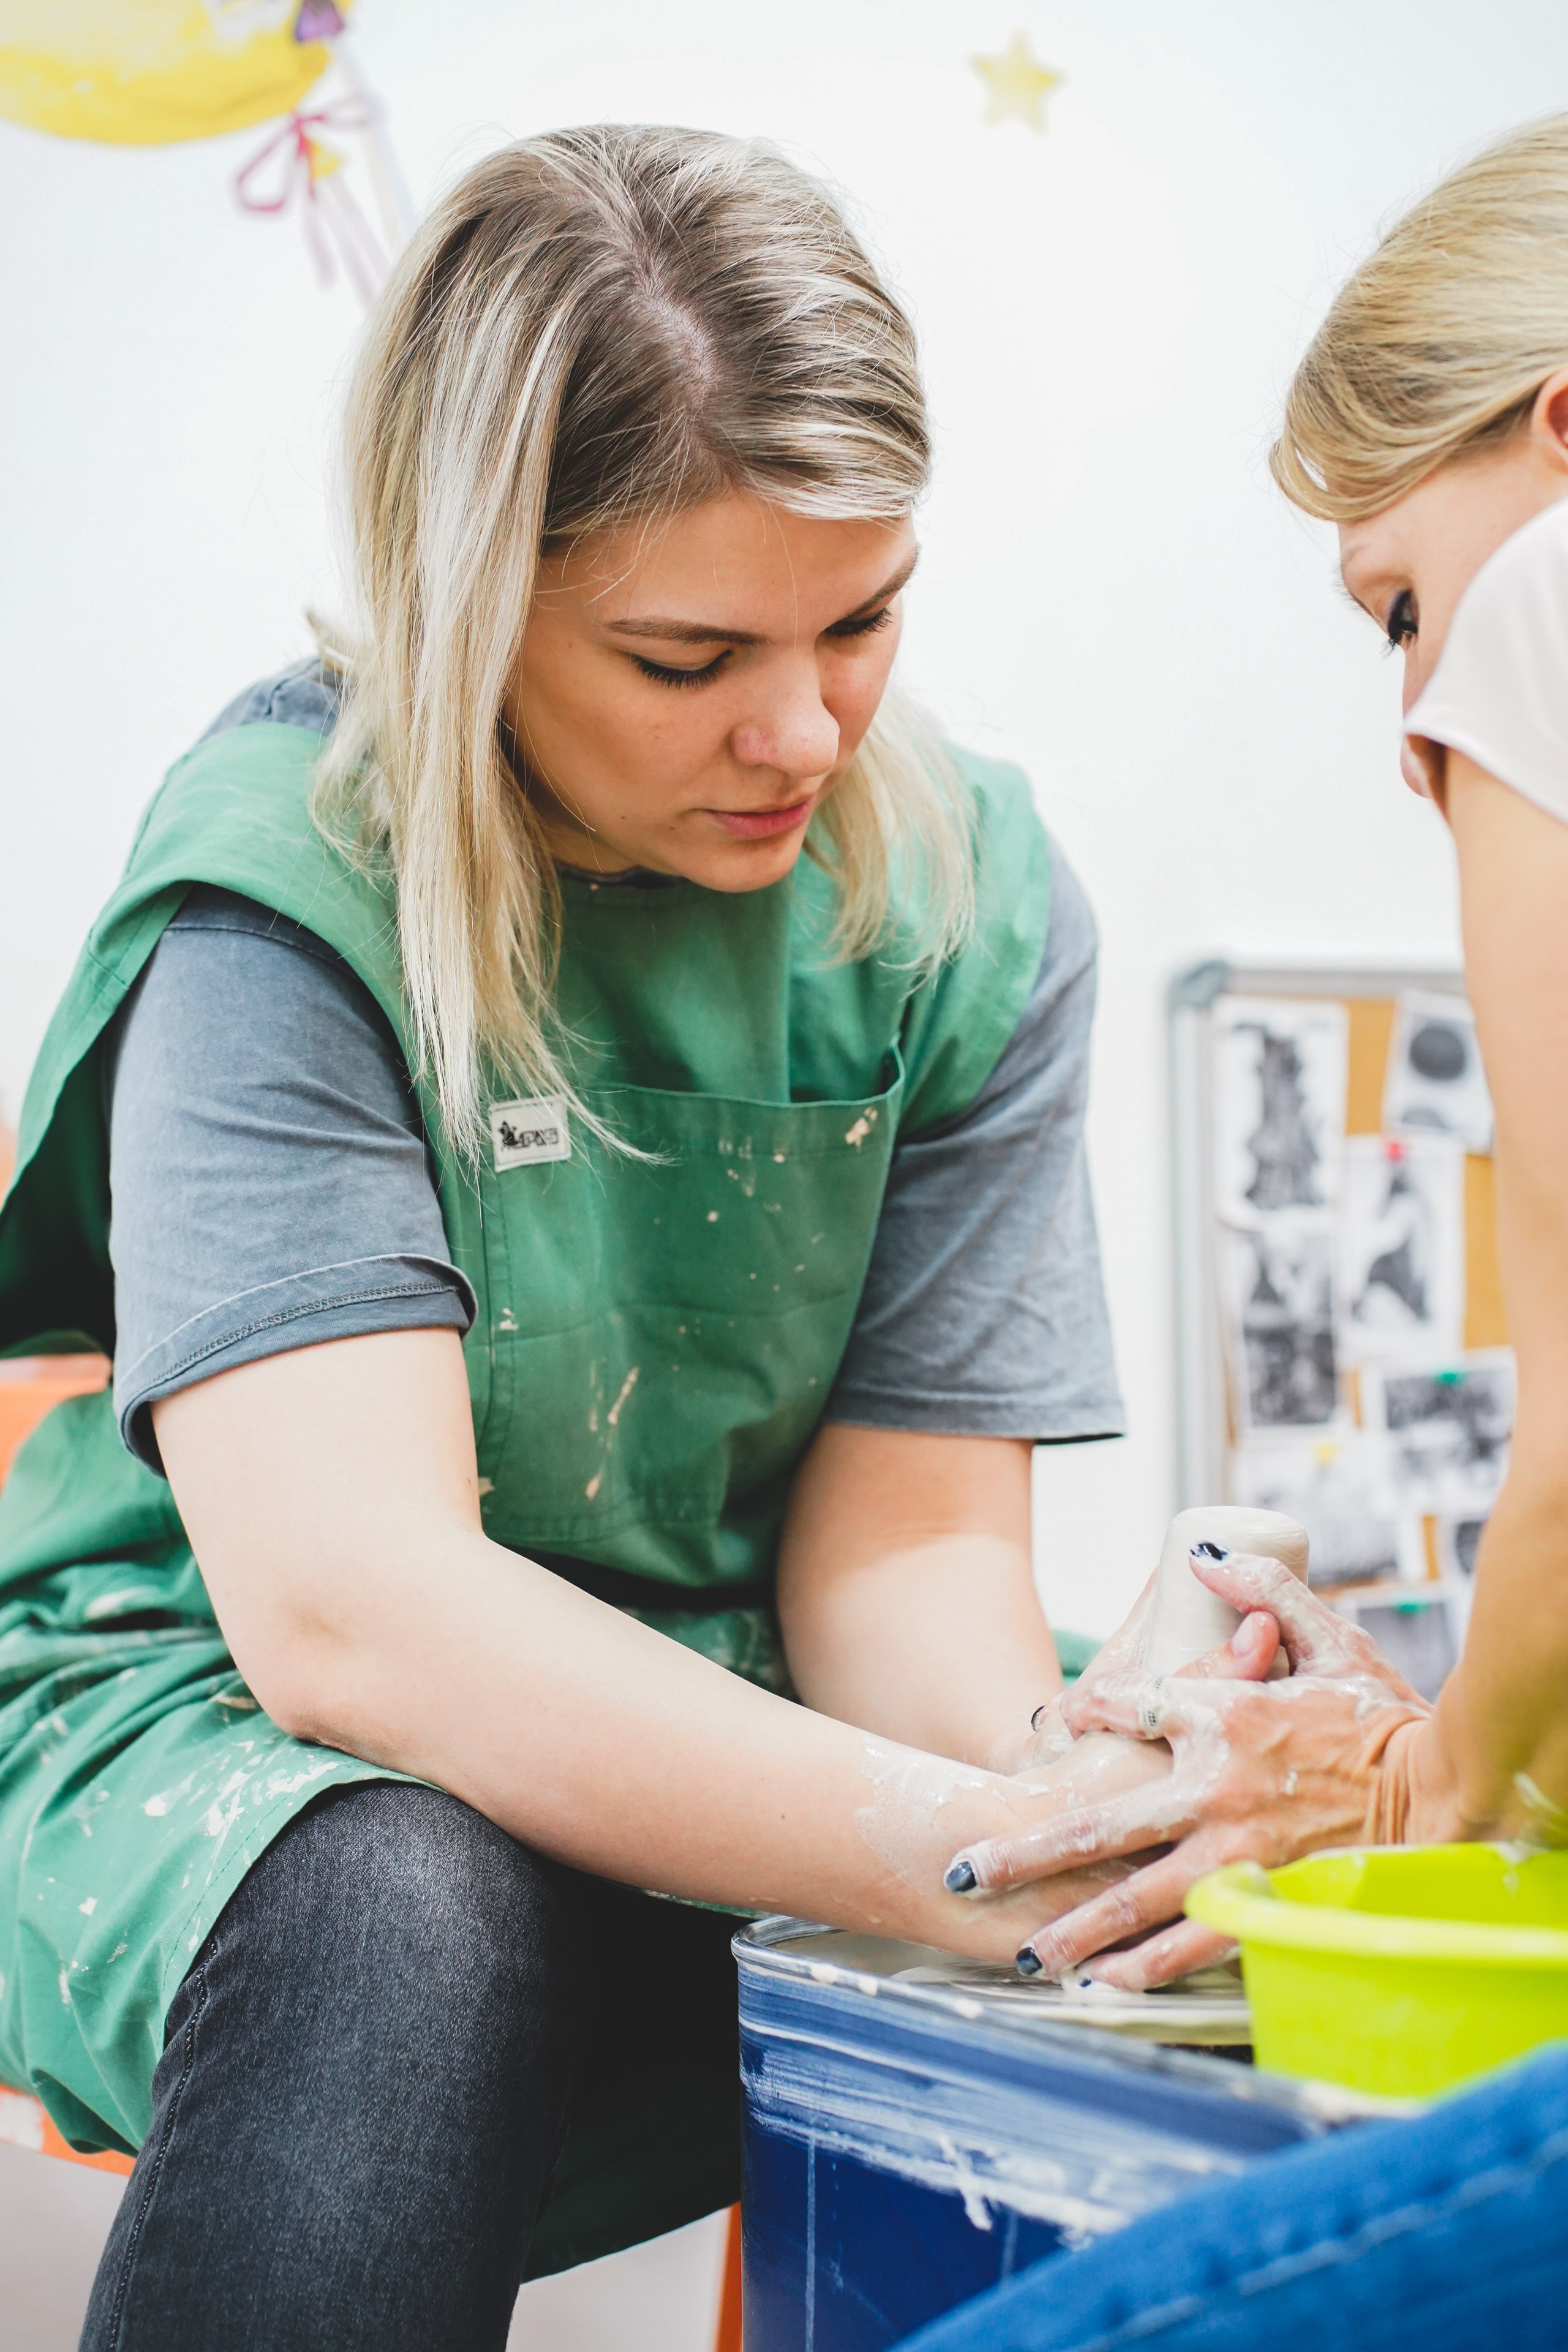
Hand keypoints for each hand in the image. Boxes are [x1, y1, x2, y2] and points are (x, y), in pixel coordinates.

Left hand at [951, 1548, 1431, 1987]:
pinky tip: (1104, 1984)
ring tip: (1023, 1950)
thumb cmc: (1382, 1716)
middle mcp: (1214, 1790)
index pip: (1127, 1707)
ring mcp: (1236, 1854)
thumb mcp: (1325, 1636)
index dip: (1086, 1709)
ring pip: (1134, 1900)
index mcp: (1224, 1716)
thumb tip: (1207, 1556)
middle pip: (1099, 1826)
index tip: (1058, 1719)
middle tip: (965, 1868)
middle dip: (1025, 1852)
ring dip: (1073, 1928)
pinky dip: (1145, 1967)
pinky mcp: (1265, 1899)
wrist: (1443, 1793)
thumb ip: (1266, 1589)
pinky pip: (1191, 1942)